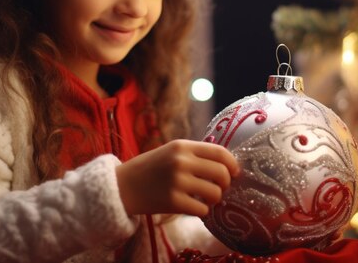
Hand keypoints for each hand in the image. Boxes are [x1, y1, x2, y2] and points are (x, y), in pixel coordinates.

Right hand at [115, 139, 239, 216]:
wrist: (122, 186)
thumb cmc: (152, 168)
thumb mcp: (172, 152)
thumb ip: (196, 154)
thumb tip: (228, 165)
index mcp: (182, 146)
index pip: (220, 152)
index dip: (233, 164)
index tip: (235, 172)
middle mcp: (181, 161)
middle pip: (222, 173)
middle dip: (226, 183)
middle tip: (219, 188)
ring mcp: (177, 182)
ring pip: (215, 193)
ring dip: (214, 199)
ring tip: (205, 198)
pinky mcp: (173, 202)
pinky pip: (202, 209)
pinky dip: (202, 210)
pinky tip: (193, 206)